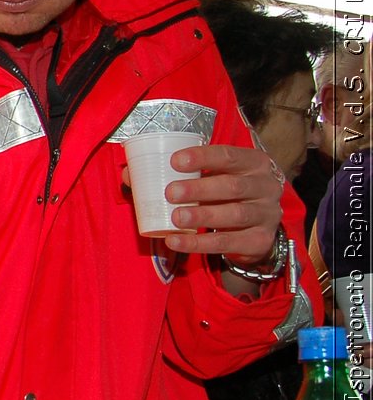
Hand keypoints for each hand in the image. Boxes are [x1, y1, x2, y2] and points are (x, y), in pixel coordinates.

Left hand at [159, 143, 283, 264]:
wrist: (258, 227)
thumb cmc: (227, 194)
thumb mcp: (214, 178)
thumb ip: (184, 174)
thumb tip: (133, 174)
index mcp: (254, 163)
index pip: (229, 156)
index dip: (202, 157)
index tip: (174, 162)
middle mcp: (266, 187)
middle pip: (232, 186)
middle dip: (199, 189)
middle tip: (170, 193)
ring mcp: (266, 215)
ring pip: (234, 214)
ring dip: (202, 216)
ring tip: (176, 218)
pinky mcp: (260, 241)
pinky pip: (227, 243)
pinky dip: (199, 243)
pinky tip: (176, 241)